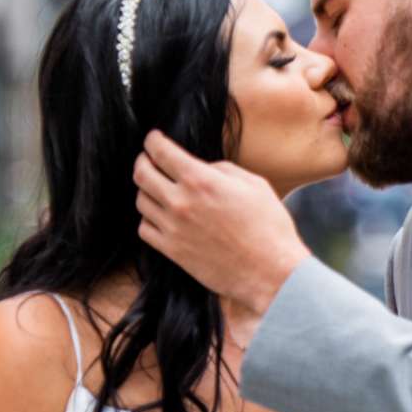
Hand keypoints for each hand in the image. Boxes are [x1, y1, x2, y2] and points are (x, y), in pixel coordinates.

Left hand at [133, 133, 311, 323]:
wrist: (270, 272)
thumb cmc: (268, 227)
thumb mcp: (253, 184)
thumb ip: (222, 170)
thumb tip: (202, 168)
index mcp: (201, 181)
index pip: (161, 152)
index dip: (153, 141)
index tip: (153, 139)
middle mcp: (181, 202)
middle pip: (142, 174)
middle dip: (143, 161)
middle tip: (148, 160)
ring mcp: (173, 228)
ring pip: (142, 201)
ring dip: (147, 191)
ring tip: (158, 189)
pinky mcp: (173, 252)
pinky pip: (145, 229)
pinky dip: (149, 219)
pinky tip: (160, 217)